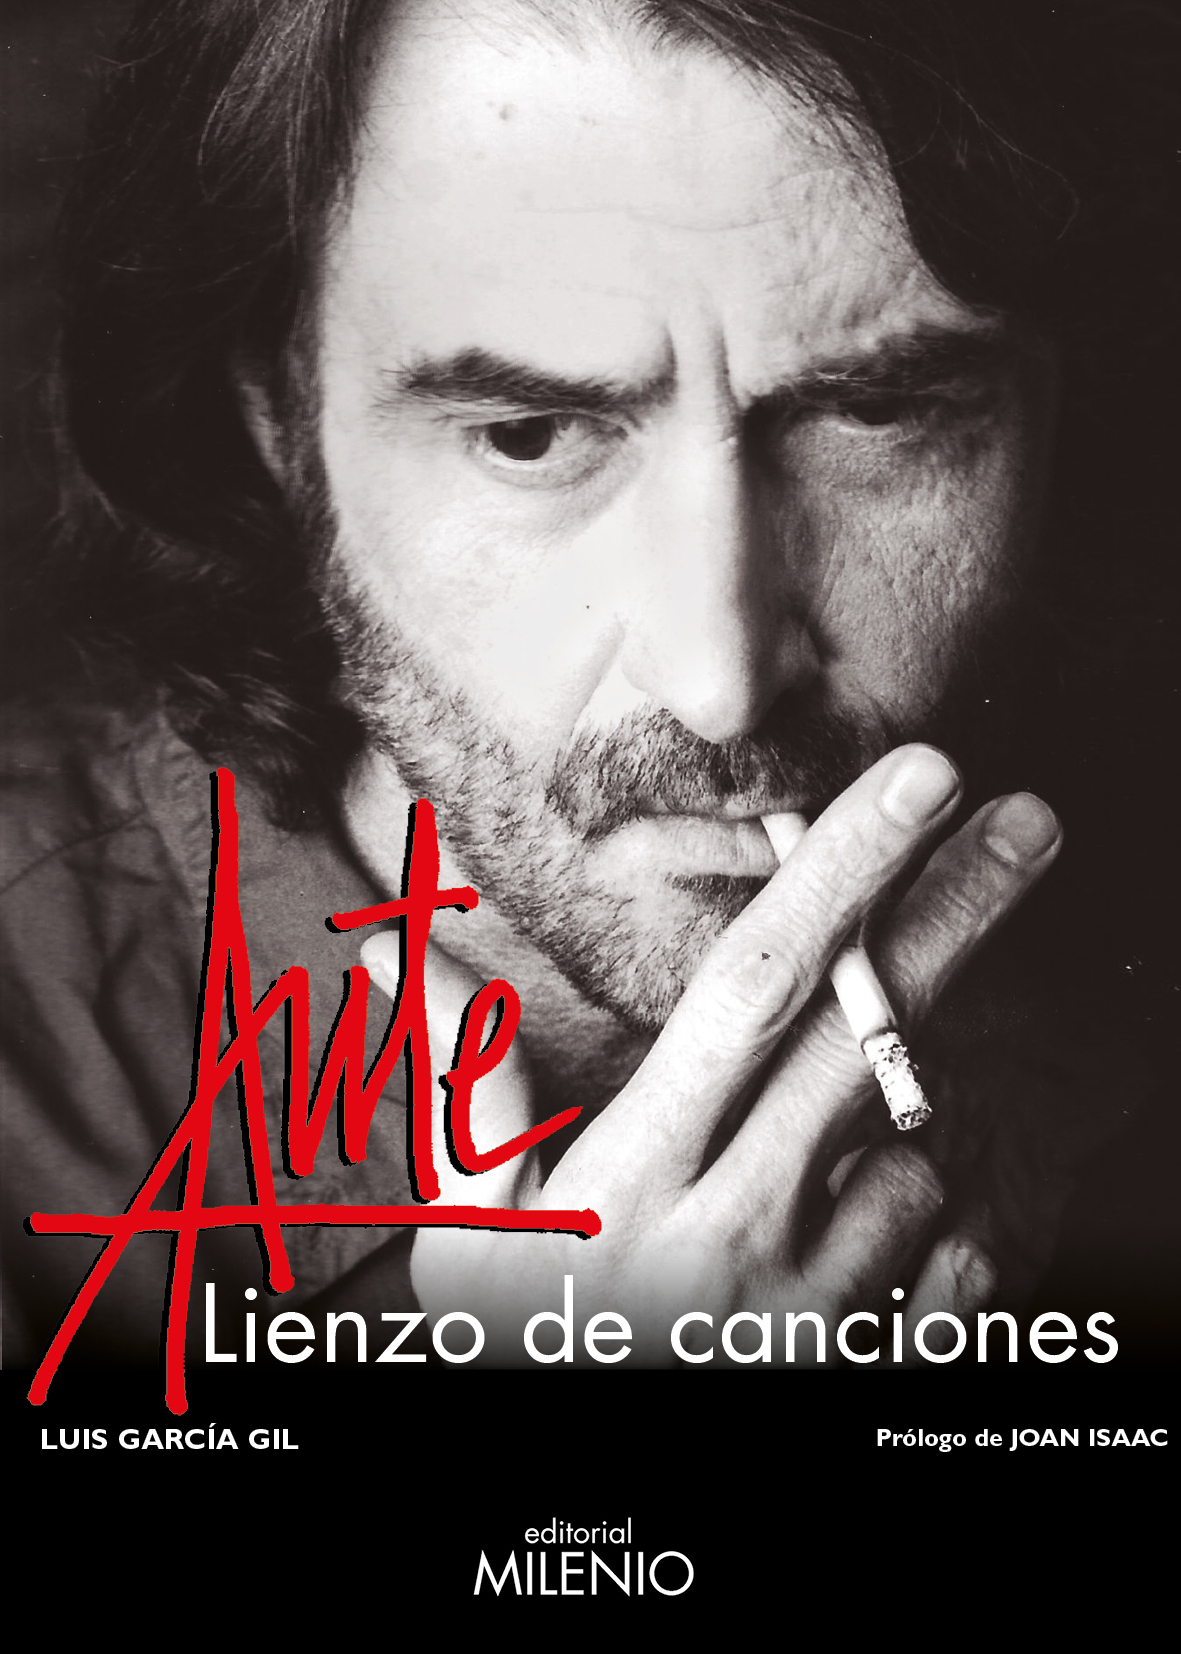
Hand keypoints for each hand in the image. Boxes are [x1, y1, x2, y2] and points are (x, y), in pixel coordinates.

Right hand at [362, 745, 1061, 1365]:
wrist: (587, 1522)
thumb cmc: (523, 1350)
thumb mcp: (469, 1228)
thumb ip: (458, 1082)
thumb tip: (394, 944)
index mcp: (635, 1176)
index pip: (750, 993)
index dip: (838, 875)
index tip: (916, 783)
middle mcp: (741, 1232)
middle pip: (866, 1036)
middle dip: (957, 912)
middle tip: (1031, 821)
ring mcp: (820, 1307)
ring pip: (913, 1148)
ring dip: (886, 1123)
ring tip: (789, 1175)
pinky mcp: (877, 1365)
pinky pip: (950, 1251)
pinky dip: (918, 1214)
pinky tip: (842, 1240)